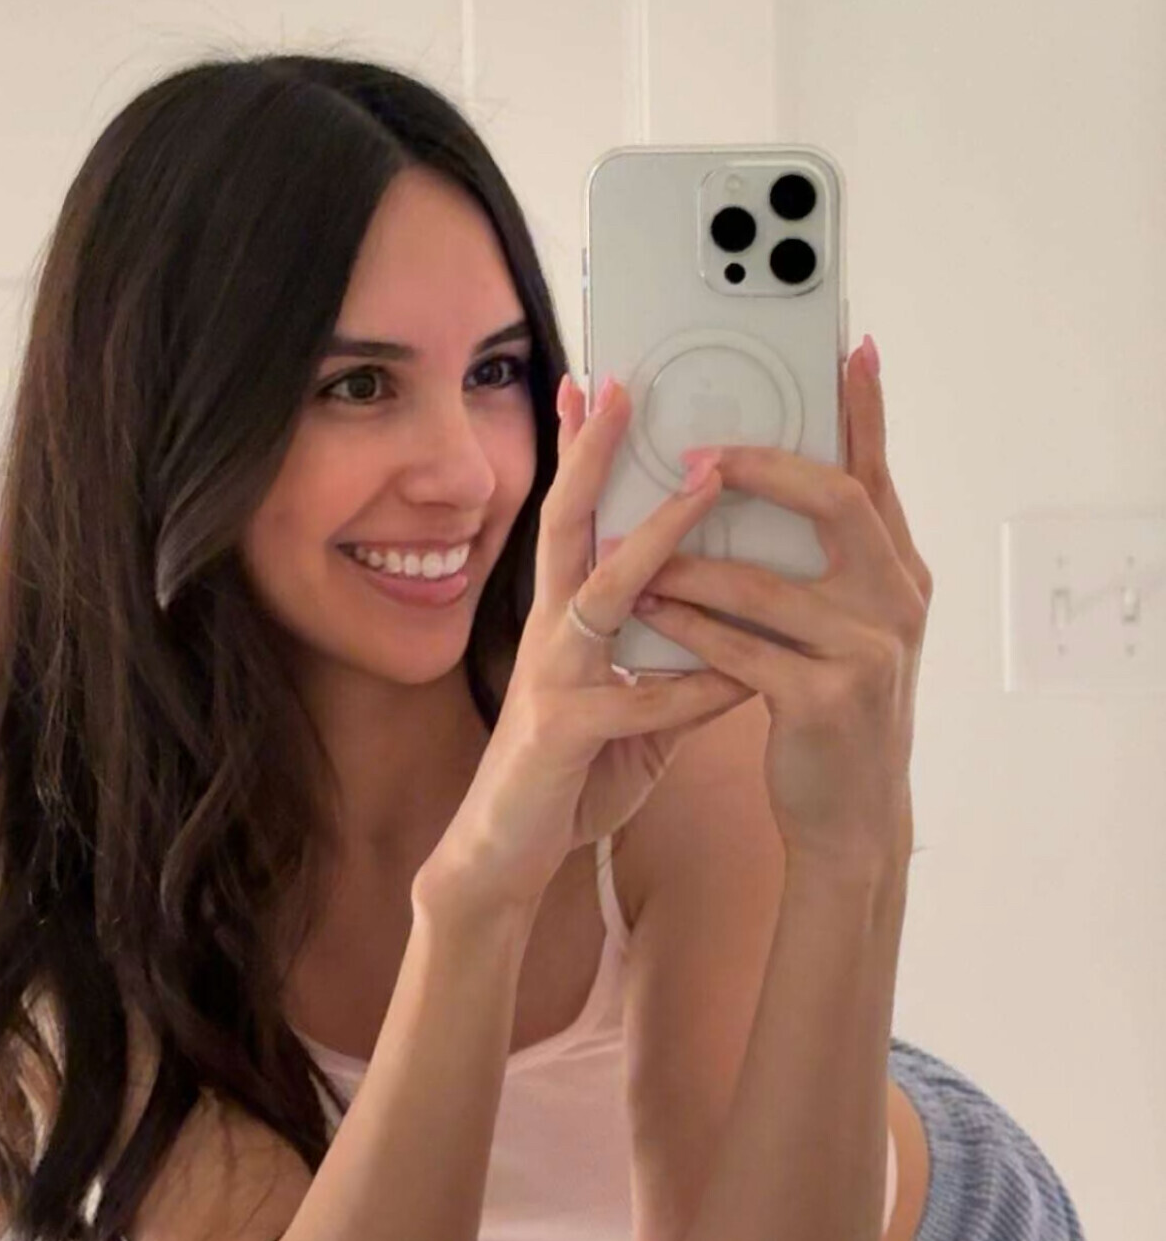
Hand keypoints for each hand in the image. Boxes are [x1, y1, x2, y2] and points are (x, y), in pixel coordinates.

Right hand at [416, 374, 750, 923]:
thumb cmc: (568, 772)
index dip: (582, 452)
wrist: (504, 854)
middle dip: (594, 453)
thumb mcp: (630, 707)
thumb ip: (673, 663)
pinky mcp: (566, 734)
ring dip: (657, 537)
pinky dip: (691, 688)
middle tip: (620, 387)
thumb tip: (733, 628)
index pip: (575, 517)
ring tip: (705, 486)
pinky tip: (737, 674)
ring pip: (605, 591)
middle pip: (569, 523)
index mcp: (566, 618)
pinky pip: (640, 704)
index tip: (597, 386)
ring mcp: (554, 678)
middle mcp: (552, 633)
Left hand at [622, 344, 932, 867]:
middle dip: (762, 468)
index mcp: (898, 573)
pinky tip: (648, 613)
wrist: (854, 818)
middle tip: (699, 453)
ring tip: (632, 543)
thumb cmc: (833, 709)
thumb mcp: (845, 627)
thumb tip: (763, 482)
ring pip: (766, 582)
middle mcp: (896, 602)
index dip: (865, 411)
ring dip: (690, 560)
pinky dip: (687, 628)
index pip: (877, 474)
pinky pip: (739, 648)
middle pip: (837, 502)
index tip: (849, 348)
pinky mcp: (824, 701)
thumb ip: (819, 562)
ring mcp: (866, 652)